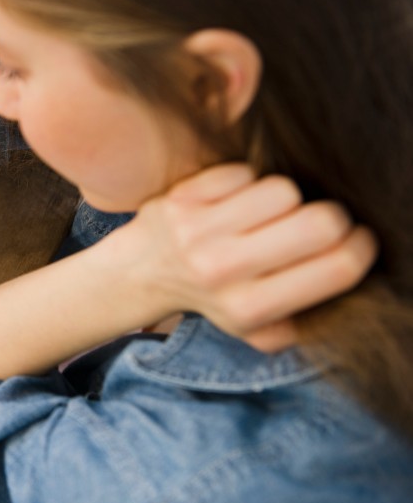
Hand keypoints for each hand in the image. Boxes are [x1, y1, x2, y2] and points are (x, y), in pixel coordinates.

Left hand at [119, 163, 377, 351]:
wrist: (140, 272)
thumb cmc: (210, 296)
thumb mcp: (254, 329)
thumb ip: (301, 321)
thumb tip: (349, 292)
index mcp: (250, 309)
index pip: (339, 268)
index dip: (362, 246)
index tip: (355, 240)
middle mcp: (223, 272)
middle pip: (321, 222)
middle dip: (332, 218)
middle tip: (318, 224)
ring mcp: (198, 233)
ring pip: (284, 191)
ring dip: (284, 200)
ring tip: (267, 215)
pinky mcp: (181, 200)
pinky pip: (244, 173)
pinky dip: (247, 182)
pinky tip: (233, 201)